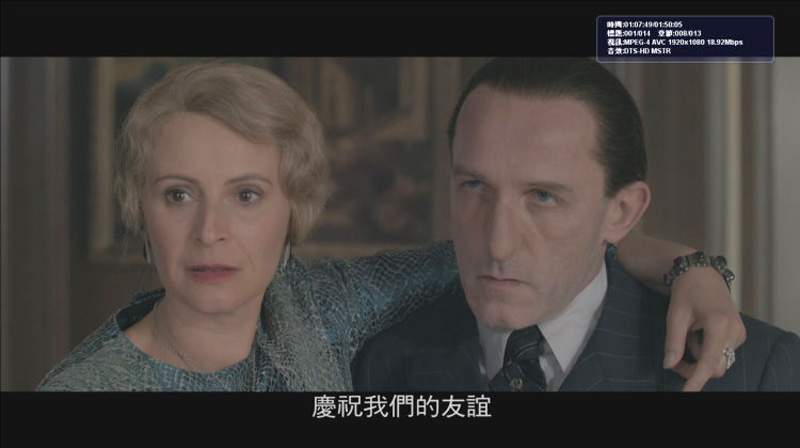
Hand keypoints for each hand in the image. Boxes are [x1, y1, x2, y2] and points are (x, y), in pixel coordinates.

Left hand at [662, 267, 746, 390]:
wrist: (703, 274)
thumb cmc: (687, 292)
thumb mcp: (675, 316)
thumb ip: (673, 342)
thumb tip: (668, 365)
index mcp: (719, 325)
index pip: (709, 362)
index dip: (697, 380)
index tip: (687, 392)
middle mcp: (734, 332)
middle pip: (715, 367)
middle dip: (693, 368)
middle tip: (675, 356)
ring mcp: (739, 334)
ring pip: (718, 362)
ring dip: (699, 358)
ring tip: (688, 335)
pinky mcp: (739, 335)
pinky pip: (721, 353)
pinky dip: (706, 350)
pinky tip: (698, 333)